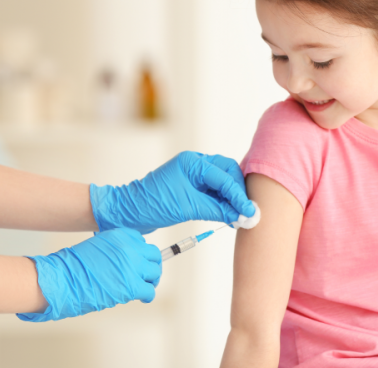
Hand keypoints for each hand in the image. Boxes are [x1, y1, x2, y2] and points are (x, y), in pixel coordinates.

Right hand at [17, 228, 160, 321]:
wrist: (61, 280)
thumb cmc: (73, 267)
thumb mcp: (97, 246)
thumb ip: (115, 248)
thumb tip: (129, 259)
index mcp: (121, 236)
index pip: (142, 242)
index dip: (140, 254)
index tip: (139, 261)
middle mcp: (130, 248)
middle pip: (154, 255)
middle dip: (152, 265)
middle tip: (147, 275)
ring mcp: (132, 267)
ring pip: (155, 272)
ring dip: (151, 280)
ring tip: (144, 286)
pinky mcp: (131, 286)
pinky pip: (149, 291)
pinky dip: (147, 296)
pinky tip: (142, 298)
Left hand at [90, 151, 254, 232]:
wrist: (128, 212)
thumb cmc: (152, 205)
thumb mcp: (188, 207)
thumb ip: (217, 209)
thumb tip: (240, 216)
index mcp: (193, 162)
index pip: (225, 177)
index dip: (239, 195)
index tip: (250, 211)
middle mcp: (195, 163)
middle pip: (228, 173)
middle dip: (238, 191)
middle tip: (246, 210)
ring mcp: (193, 174)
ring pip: (222, 182)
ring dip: (231, 198)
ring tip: (239, 216)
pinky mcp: (191, 186)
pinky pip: (213, 191)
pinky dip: (222, 202)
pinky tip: (228, 215)